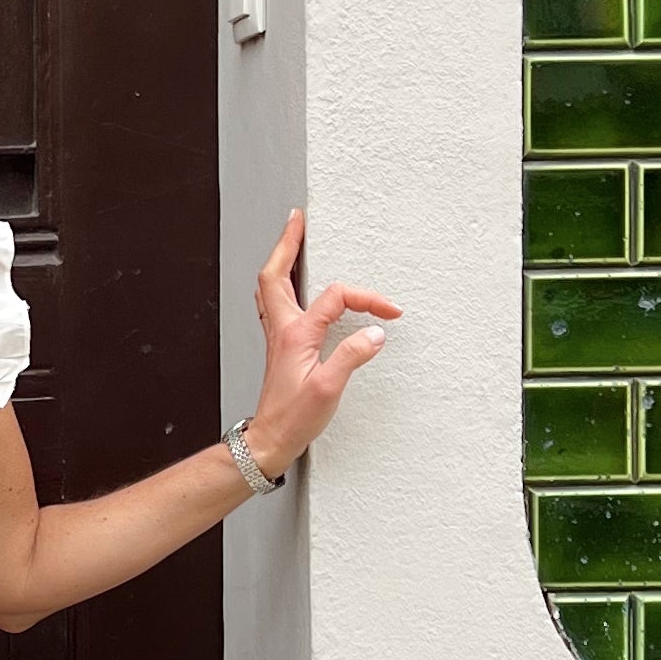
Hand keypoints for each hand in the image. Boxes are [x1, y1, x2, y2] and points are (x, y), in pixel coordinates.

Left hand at [241, 209, 399, 474]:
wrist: (270, 439)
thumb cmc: (294, 417)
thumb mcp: (328, 388)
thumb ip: (351, 356)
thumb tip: (374, 333)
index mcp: (296, 333)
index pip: (336, 298)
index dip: (367, 299)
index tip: (390, 313)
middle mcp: (282, 329)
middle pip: (275, 274)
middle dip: (287, 243)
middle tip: (297, 220)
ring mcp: (278, 337)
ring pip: (271, 287)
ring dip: (282, 260)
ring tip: (291, 240)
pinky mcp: (281, 348)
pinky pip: (277, 304)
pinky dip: (283, 285)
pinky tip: (293, 286)